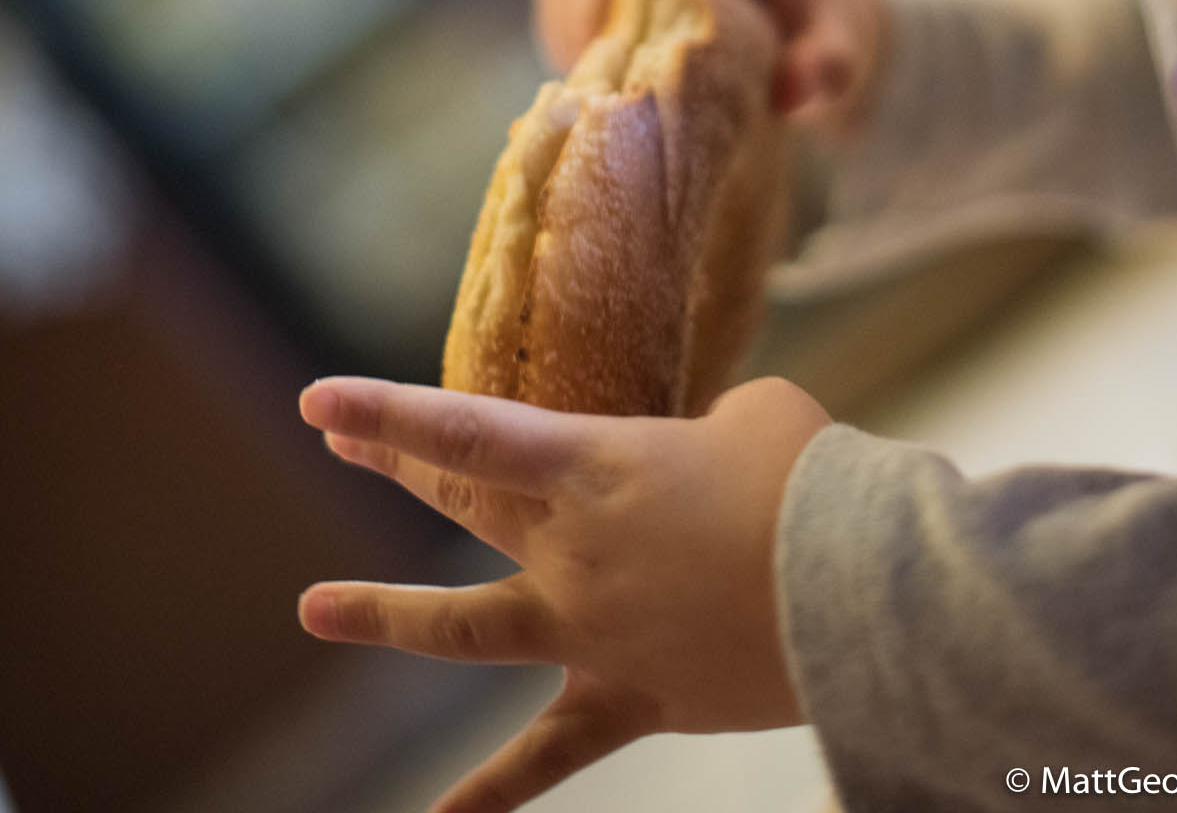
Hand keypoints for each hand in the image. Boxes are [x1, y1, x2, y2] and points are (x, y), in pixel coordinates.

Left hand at [298, 373, 830, 812]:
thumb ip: (707, 435)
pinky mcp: (632, 699)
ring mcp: (589, 630)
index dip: (386, 415)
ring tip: (315, 605)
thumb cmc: (811, 478)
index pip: (465, 432)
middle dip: (394, 460)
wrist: (861, 586)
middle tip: (335, 441)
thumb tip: (705, 464)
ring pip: (463, 626)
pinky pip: (547, 755)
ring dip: (384, 615)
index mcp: (594, 465)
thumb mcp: (757, 417)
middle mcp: (572, 547)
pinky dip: (491, 797)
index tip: (319, 403)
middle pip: (459, 500)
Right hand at [534, 0, 885, 132]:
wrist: (789, 18)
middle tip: (629, 63)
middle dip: (611, 1)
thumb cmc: (812, 5)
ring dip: (582, 28)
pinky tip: (600, 87)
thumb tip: (792, 92)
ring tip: (613, 85)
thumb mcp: (837, 28)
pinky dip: (568, 42)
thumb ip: (828, 58)